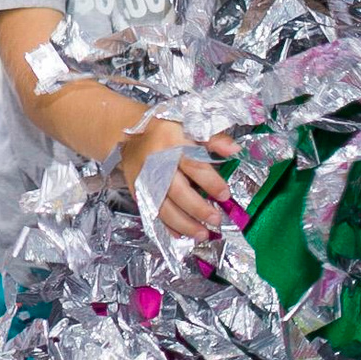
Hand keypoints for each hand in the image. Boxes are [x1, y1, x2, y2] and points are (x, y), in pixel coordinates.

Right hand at [120, 116, 238, 240]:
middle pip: (177, 190)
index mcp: (172, 142)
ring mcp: (144, 178)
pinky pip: (151, 212)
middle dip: (197, 208)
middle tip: (216, 220)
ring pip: (162, 206)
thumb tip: (235, 150)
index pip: (194, 165)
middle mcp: (156, 162)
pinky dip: (165, 226)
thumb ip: (213, 139)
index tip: (225, 195)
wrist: (125, 130)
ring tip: (202, 234)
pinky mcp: (136, 190)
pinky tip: (180, 235)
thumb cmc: (164, 127)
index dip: (211, 182)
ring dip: (183, 224)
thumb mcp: (188, 124)